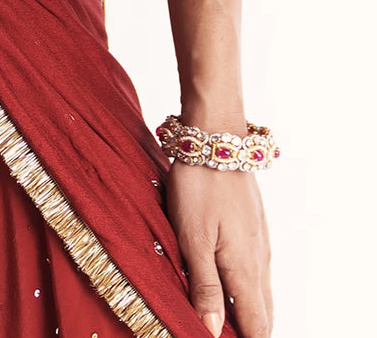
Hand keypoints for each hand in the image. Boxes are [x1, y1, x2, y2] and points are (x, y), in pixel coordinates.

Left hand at [165, 159, 272, 335]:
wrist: (216, 138)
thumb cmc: (199, 186)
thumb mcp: (192, 239)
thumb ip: (205, 286)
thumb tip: (215, 331)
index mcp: (245, 269)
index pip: (258, 325)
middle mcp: (259, 259)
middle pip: (264, 313)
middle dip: (249, 330)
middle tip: (223, 332)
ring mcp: (260, 241)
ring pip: (260, 291)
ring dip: (246, 309)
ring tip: (223, 317)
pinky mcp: (254, 226)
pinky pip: (256, 269)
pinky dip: (245, 286)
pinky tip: (227, 282)